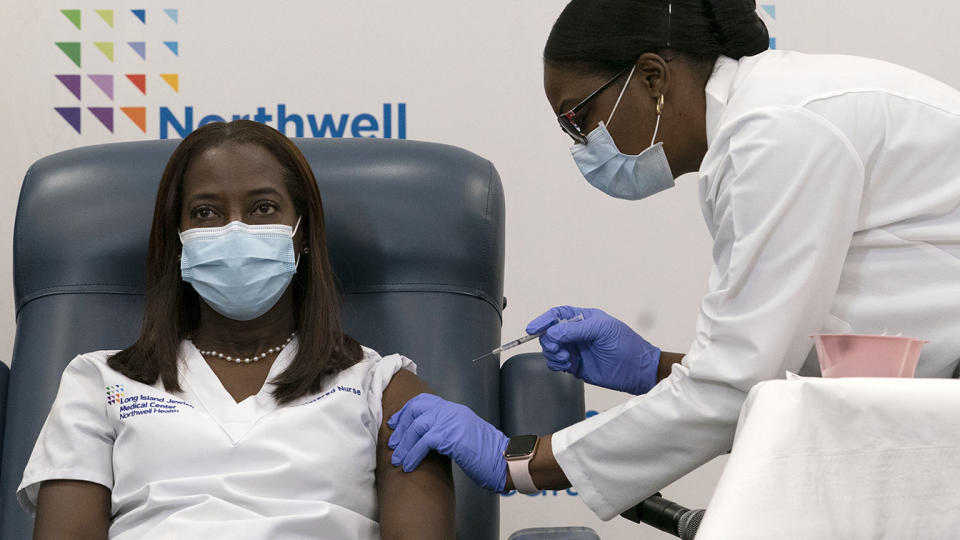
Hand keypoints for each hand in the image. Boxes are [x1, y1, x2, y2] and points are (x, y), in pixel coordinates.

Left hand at [388, 393, 508, 492]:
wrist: (504, 460)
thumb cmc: (487, 455)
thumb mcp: (464, 436)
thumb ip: (447, 432)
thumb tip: (427, 439)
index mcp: (454, 410)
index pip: (423, 401)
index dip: (405, 412)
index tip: (395, 425)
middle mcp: (451, 411)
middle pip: (416, 409)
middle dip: (400, 427)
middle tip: (392, 444)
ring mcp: (451, 422)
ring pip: (417, 426)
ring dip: (404, 445)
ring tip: (397, 460)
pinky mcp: (451, 436)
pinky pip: (424, 442)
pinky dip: (413, 454)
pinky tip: (409, 465)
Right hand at [526, 305, 660, 394]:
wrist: (636, 370)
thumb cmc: (626, 345)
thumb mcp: (602, 330)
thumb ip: (576, 330)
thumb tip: (552, 333)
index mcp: (583, 319)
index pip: (557, 315)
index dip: (543, 321)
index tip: (532, 328)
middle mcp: (577, 333)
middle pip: (550, 333)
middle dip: (548, 340)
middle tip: (558, 349)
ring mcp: (575, 349)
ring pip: (551, 349)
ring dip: (553, 354)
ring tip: (566, 359)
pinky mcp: (575, 365)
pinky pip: (556, 363)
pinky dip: (556, 364)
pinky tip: (567, 365)